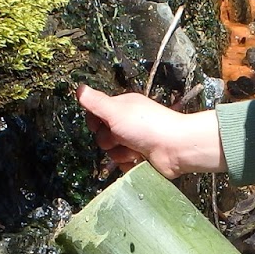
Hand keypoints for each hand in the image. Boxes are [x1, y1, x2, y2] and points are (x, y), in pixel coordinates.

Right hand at [75, 84, 225, 177]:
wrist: (175, 148)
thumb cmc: (147, 126)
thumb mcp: (116, 110)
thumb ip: (96, 102)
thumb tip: (79, 89)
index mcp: (123, 107)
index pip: (96, 115)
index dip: (95, 122)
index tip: (100, 124)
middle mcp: (128, 123)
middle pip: (103, 136)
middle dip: (109, 140)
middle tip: (122, 137)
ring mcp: (135, 141)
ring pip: (112, 152)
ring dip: (121, 153)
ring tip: (135, 149)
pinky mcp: (140, 158)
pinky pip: (123, 164)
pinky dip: (129, 164)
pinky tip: (139, 160)